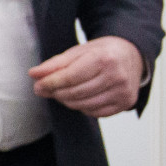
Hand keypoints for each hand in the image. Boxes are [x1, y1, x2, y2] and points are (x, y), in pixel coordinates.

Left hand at [29, 36, 145, 118]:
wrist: (131, 55)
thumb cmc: (101, 52)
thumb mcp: (77, 52)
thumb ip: (55, 64)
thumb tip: (33, 74)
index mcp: (104, 58)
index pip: (71, 77)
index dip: (51, 83)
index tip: (38, 85)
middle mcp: (117, 76)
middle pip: (76, 93)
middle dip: (56, 93)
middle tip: (44, 89)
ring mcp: (123, 92)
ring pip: (84, 105)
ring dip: (67, 101)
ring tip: (61, 92)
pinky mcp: (126, 103)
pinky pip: (96, 113)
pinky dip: (82, 107)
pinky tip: (79, 98)